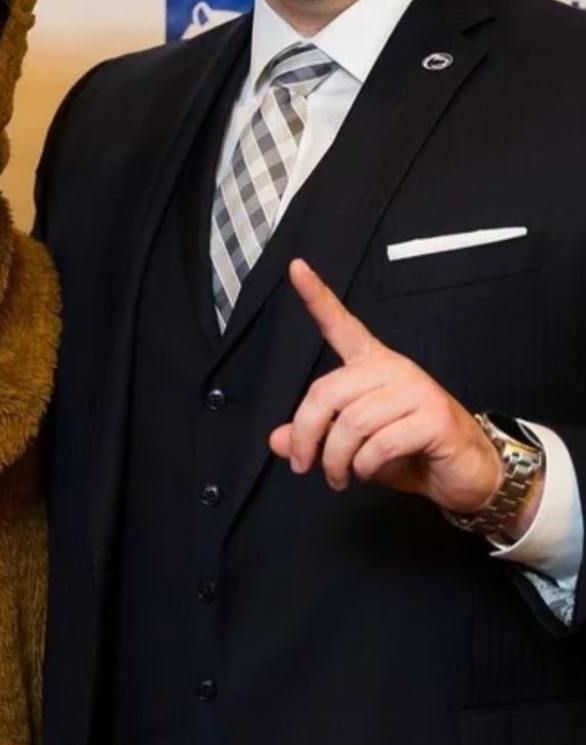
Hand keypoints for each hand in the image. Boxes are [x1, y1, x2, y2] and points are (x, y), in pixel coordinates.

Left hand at [269, 258, 514, 518]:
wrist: (468, 473)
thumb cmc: (410, 452)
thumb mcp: (353, 446)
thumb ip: (317, 437)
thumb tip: (276, 439)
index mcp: (372, 364)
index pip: (341, 325)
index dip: (316, 297)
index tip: (296, 267)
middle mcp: (393, 368)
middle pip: (328, 392)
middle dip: (307, 434)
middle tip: (304, 465)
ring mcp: (416, 389)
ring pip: (352, 422)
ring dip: (336, 459)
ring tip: (339, 477)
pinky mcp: (434, 417)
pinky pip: (381, 441)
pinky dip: (365, 464)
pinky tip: (367, 472)